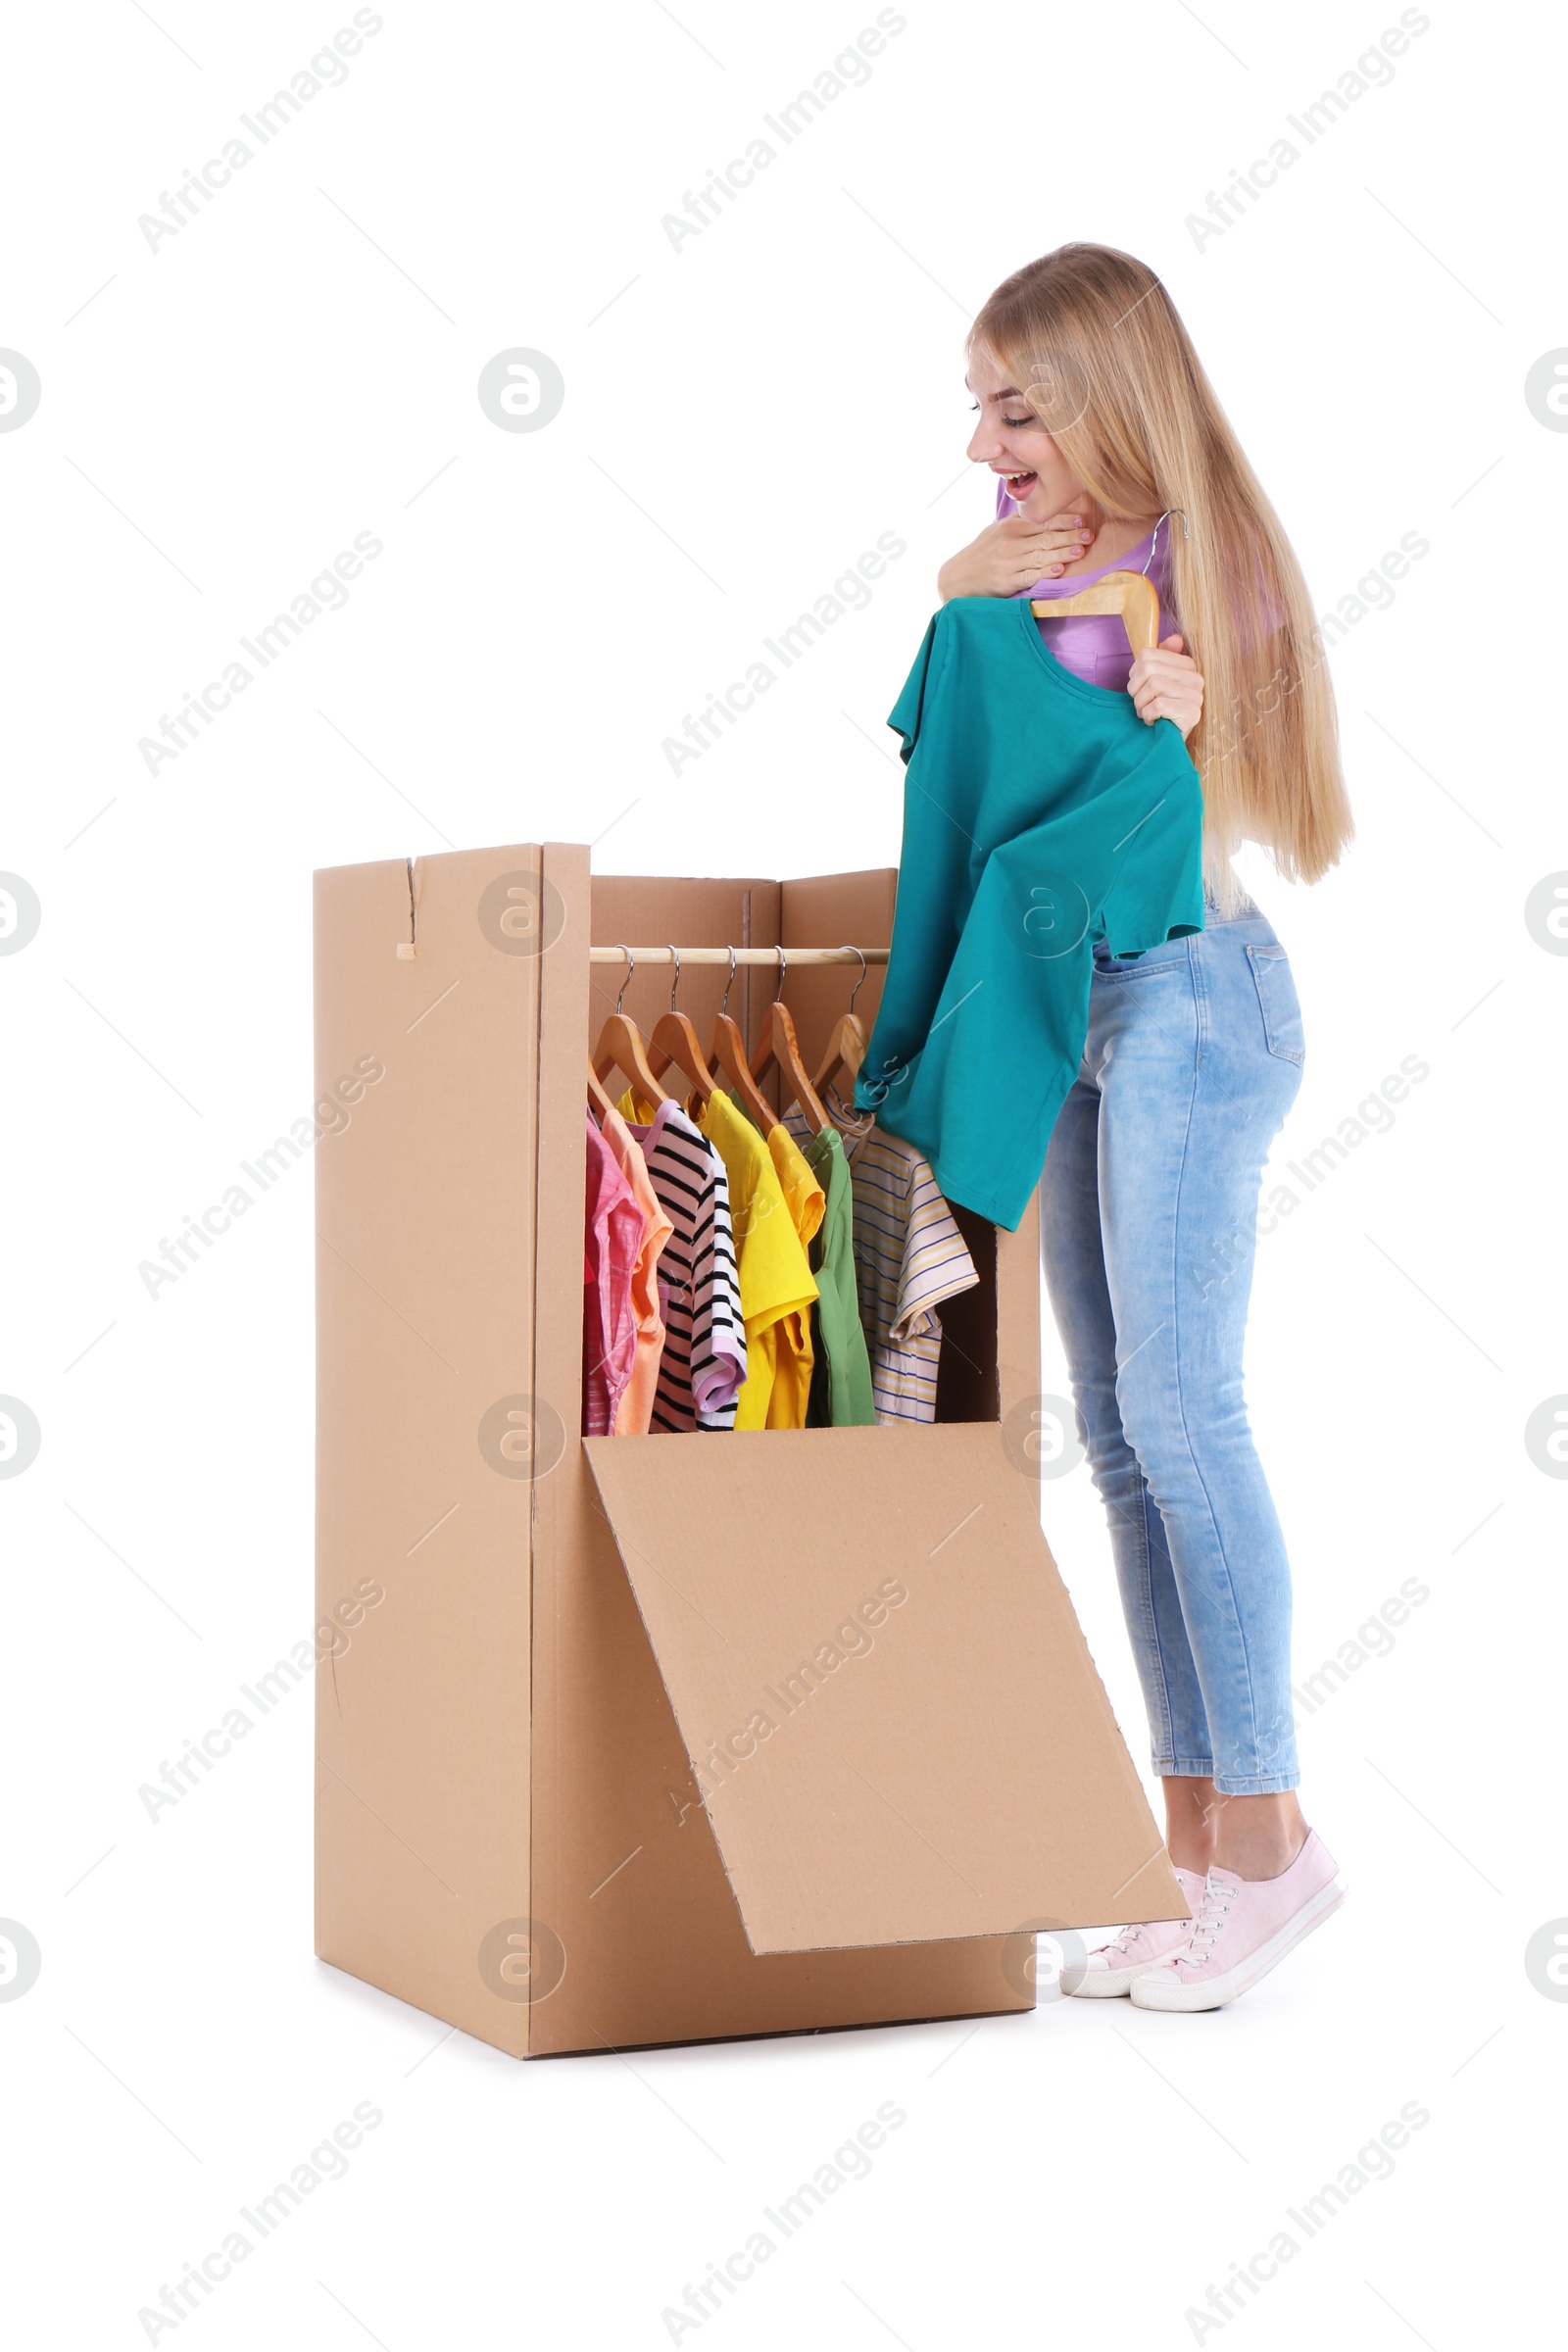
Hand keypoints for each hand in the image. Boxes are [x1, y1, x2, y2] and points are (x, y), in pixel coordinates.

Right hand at [937, 511, 1094, 600]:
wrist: (956, 578)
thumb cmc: (981, 554)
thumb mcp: (996, 531)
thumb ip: (1019, 521)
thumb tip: (1044, 510)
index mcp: (1009, 526)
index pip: (1042, 520)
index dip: (1064, 520)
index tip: (1083, 519)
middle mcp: (1009, 541)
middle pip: (1045, 536)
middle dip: (1070, 535)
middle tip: (1089, 535)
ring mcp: (1007, 562)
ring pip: (1040, 554)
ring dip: (1063, 552)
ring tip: (1081, 551)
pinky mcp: (1005, 581)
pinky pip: (1029, 575)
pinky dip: (1044, 572)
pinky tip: (1058, 569)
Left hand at [1128, 633, 1203, 737]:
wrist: (1169, 745)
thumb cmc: (1160, 713)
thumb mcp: (1156, 683)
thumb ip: (1161, 659)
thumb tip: (1176, 638)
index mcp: (1187, 665)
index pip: (1148, 655)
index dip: (1134, 674)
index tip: (1139, 690)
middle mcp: (1195, 678)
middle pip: (1149, 669)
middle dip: (1136, 690)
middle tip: (1141, 705)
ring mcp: (1196, 696)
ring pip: (1153, 685)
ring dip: (1141, 704)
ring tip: (1146, 714)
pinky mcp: (1192, 713)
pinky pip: (1158, 705)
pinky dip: (1148, 715)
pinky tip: (1153, 722)